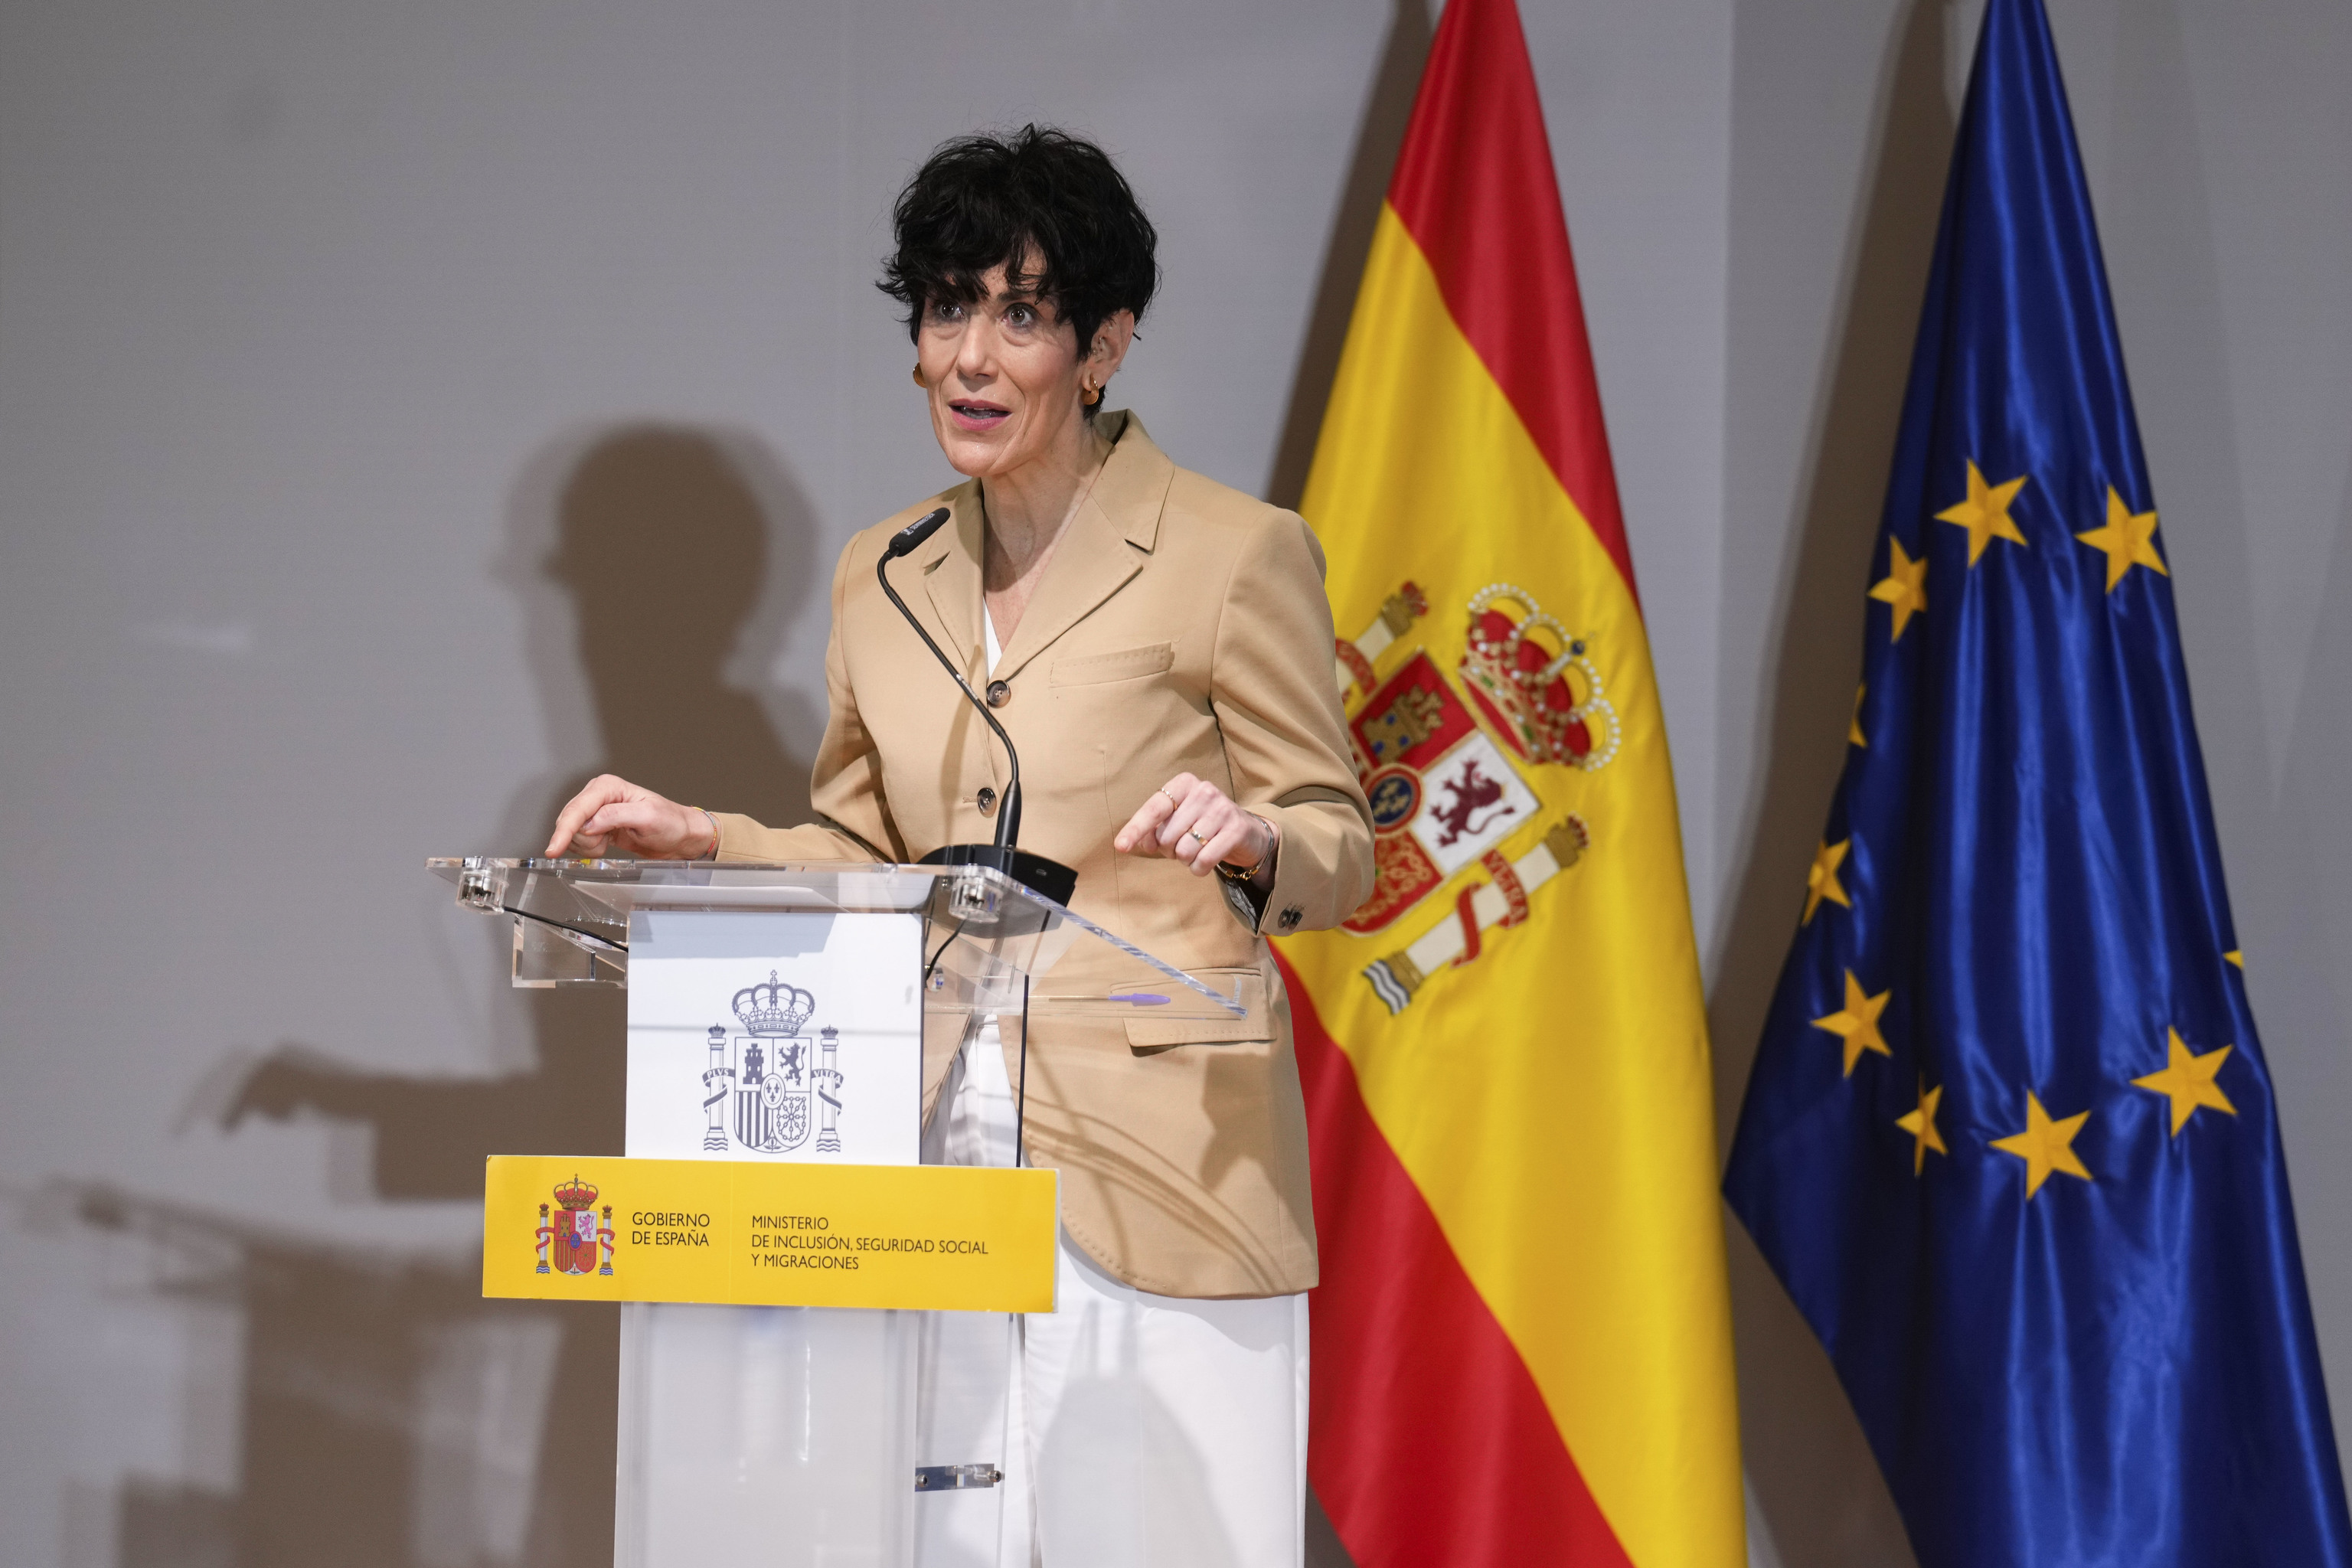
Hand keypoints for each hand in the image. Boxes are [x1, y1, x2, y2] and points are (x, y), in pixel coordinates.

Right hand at [544, 774, 717, 858]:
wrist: (679, 836)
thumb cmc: (670, 823)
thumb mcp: (647, 818)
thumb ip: (616, 816)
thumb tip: (588, 823)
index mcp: (608, 786)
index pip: (578, 809)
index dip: (564, 830)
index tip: (554, 849)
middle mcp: (597, 795)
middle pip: (570, 822)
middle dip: (585, 840)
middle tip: (607, 842)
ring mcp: (594, 811)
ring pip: (572, 834)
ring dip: (589, 846)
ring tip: (610, 841)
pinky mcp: (594, 826)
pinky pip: (578, 841)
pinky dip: (590, 849)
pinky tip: (606, 844)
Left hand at [1114, 773, 1271, 877]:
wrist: (1244, 832)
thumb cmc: (1200, 826)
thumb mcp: (1175, 821)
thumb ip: (1154, 830)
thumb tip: (1146, 844)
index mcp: (1183, 783)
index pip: (1154, 809)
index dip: (1136, 829)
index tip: (1120, 846)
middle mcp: (1204, 791)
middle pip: (1167, 836)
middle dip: (1169, 850)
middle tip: (1182, 846)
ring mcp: (1222, 808)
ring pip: (1185, 850)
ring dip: (1185, 860)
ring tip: (1196, 851)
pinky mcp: (1236, 829)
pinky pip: (1204, 860)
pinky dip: (1198, 869)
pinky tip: (1205, 862)